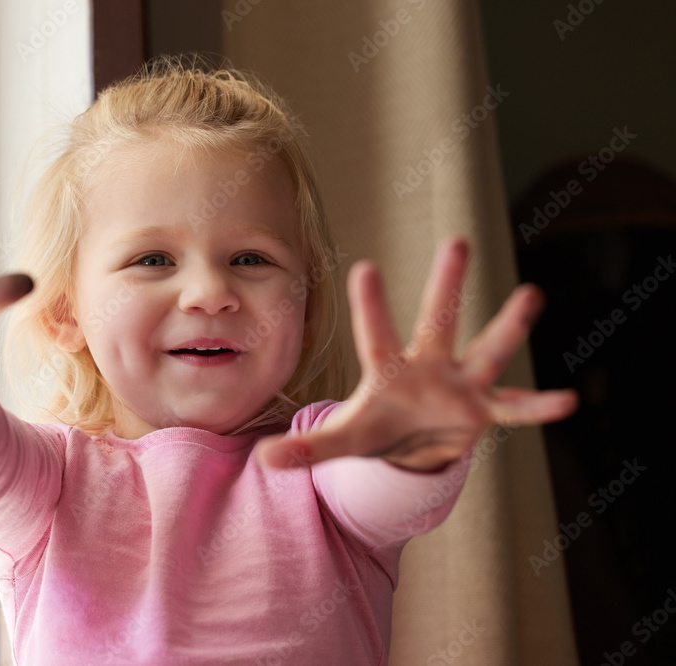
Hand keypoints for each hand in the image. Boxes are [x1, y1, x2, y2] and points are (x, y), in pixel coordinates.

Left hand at [256, 236, 577, 471]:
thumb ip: (307, 449)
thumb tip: (262, 459)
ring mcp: (460, 385)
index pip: (376, 336)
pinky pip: (514, 408)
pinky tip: (568, 401)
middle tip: (458, 240)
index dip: (371, 306)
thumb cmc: (376, 430)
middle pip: (437, 321)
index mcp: (388, 371)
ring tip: (531, 295)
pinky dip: (537, 407)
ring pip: (486, 351)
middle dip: (447, 286)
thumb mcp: (341, 442)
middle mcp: (427, 367)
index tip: (364, 266)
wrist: (412, 445)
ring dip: (508, 328)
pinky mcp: (483, 409)